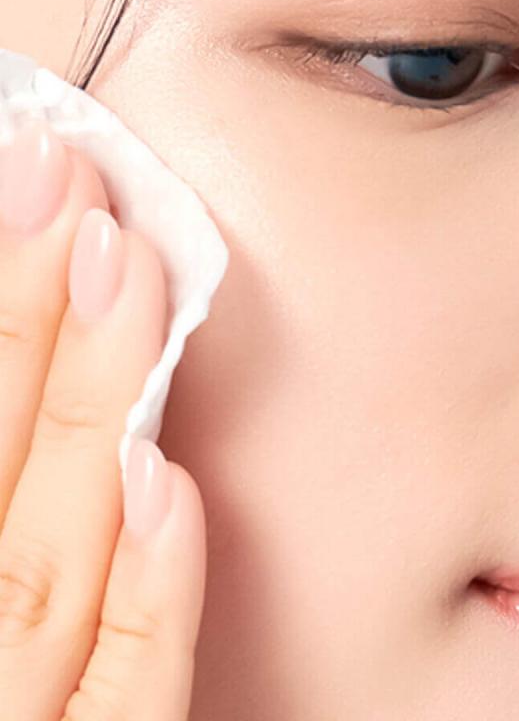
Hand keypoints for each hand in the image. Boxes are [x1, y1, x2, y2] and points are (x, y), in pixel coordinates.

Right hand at [0, 120, 206, 720]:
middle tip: (66, 187)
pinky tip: (166, 485)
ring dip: (83, 409)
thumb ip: (6, 497)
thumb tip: (100, 437)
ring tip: (119, 272)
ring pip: (46, 564)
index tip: (29, 195)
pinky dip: (143, 602)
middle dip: (22, 320)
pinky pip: (121, 707)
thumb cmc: (2, 663)